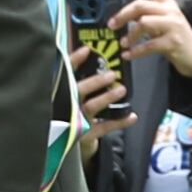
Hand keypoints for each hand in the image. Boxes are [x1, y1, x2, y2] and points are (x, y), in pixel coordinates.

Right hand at [71, 44, 135, 161]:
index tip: (86, 49)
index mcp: (59, 92)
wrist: (60, 142)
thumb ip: (70, 78)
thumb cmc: (66, 111)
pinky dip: (119, 122)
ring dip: (107, 98)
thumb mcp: (64, 93)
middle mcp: (65, 105)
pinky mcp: (85, 135)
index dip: (73, 61)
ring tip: (122, 90)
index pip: (64, 74)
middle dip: (95, 82)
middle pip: (78, 91)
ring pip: (91, 107)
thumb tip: (85, 52)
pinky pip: (104, 128)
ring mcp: (75, 120)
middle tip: (112, 74)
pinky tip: (133, 116)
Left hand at [111, 0, 191, 78]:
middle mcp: (171, 11)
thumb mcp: (161, 21)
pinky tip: (128, 55)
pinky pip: (148, 45)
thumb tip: (119, 15)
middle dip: (122, 15)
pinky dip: (135, 51)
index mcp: (167, 3)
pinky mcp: (173, 42)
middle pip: (141, 5)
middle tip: (111, 25)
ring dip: (129, 34)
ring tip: (123, 43)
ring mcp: (174, 26)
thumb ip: (145, 14)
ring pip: (144, 23)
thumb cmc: (174, 37)